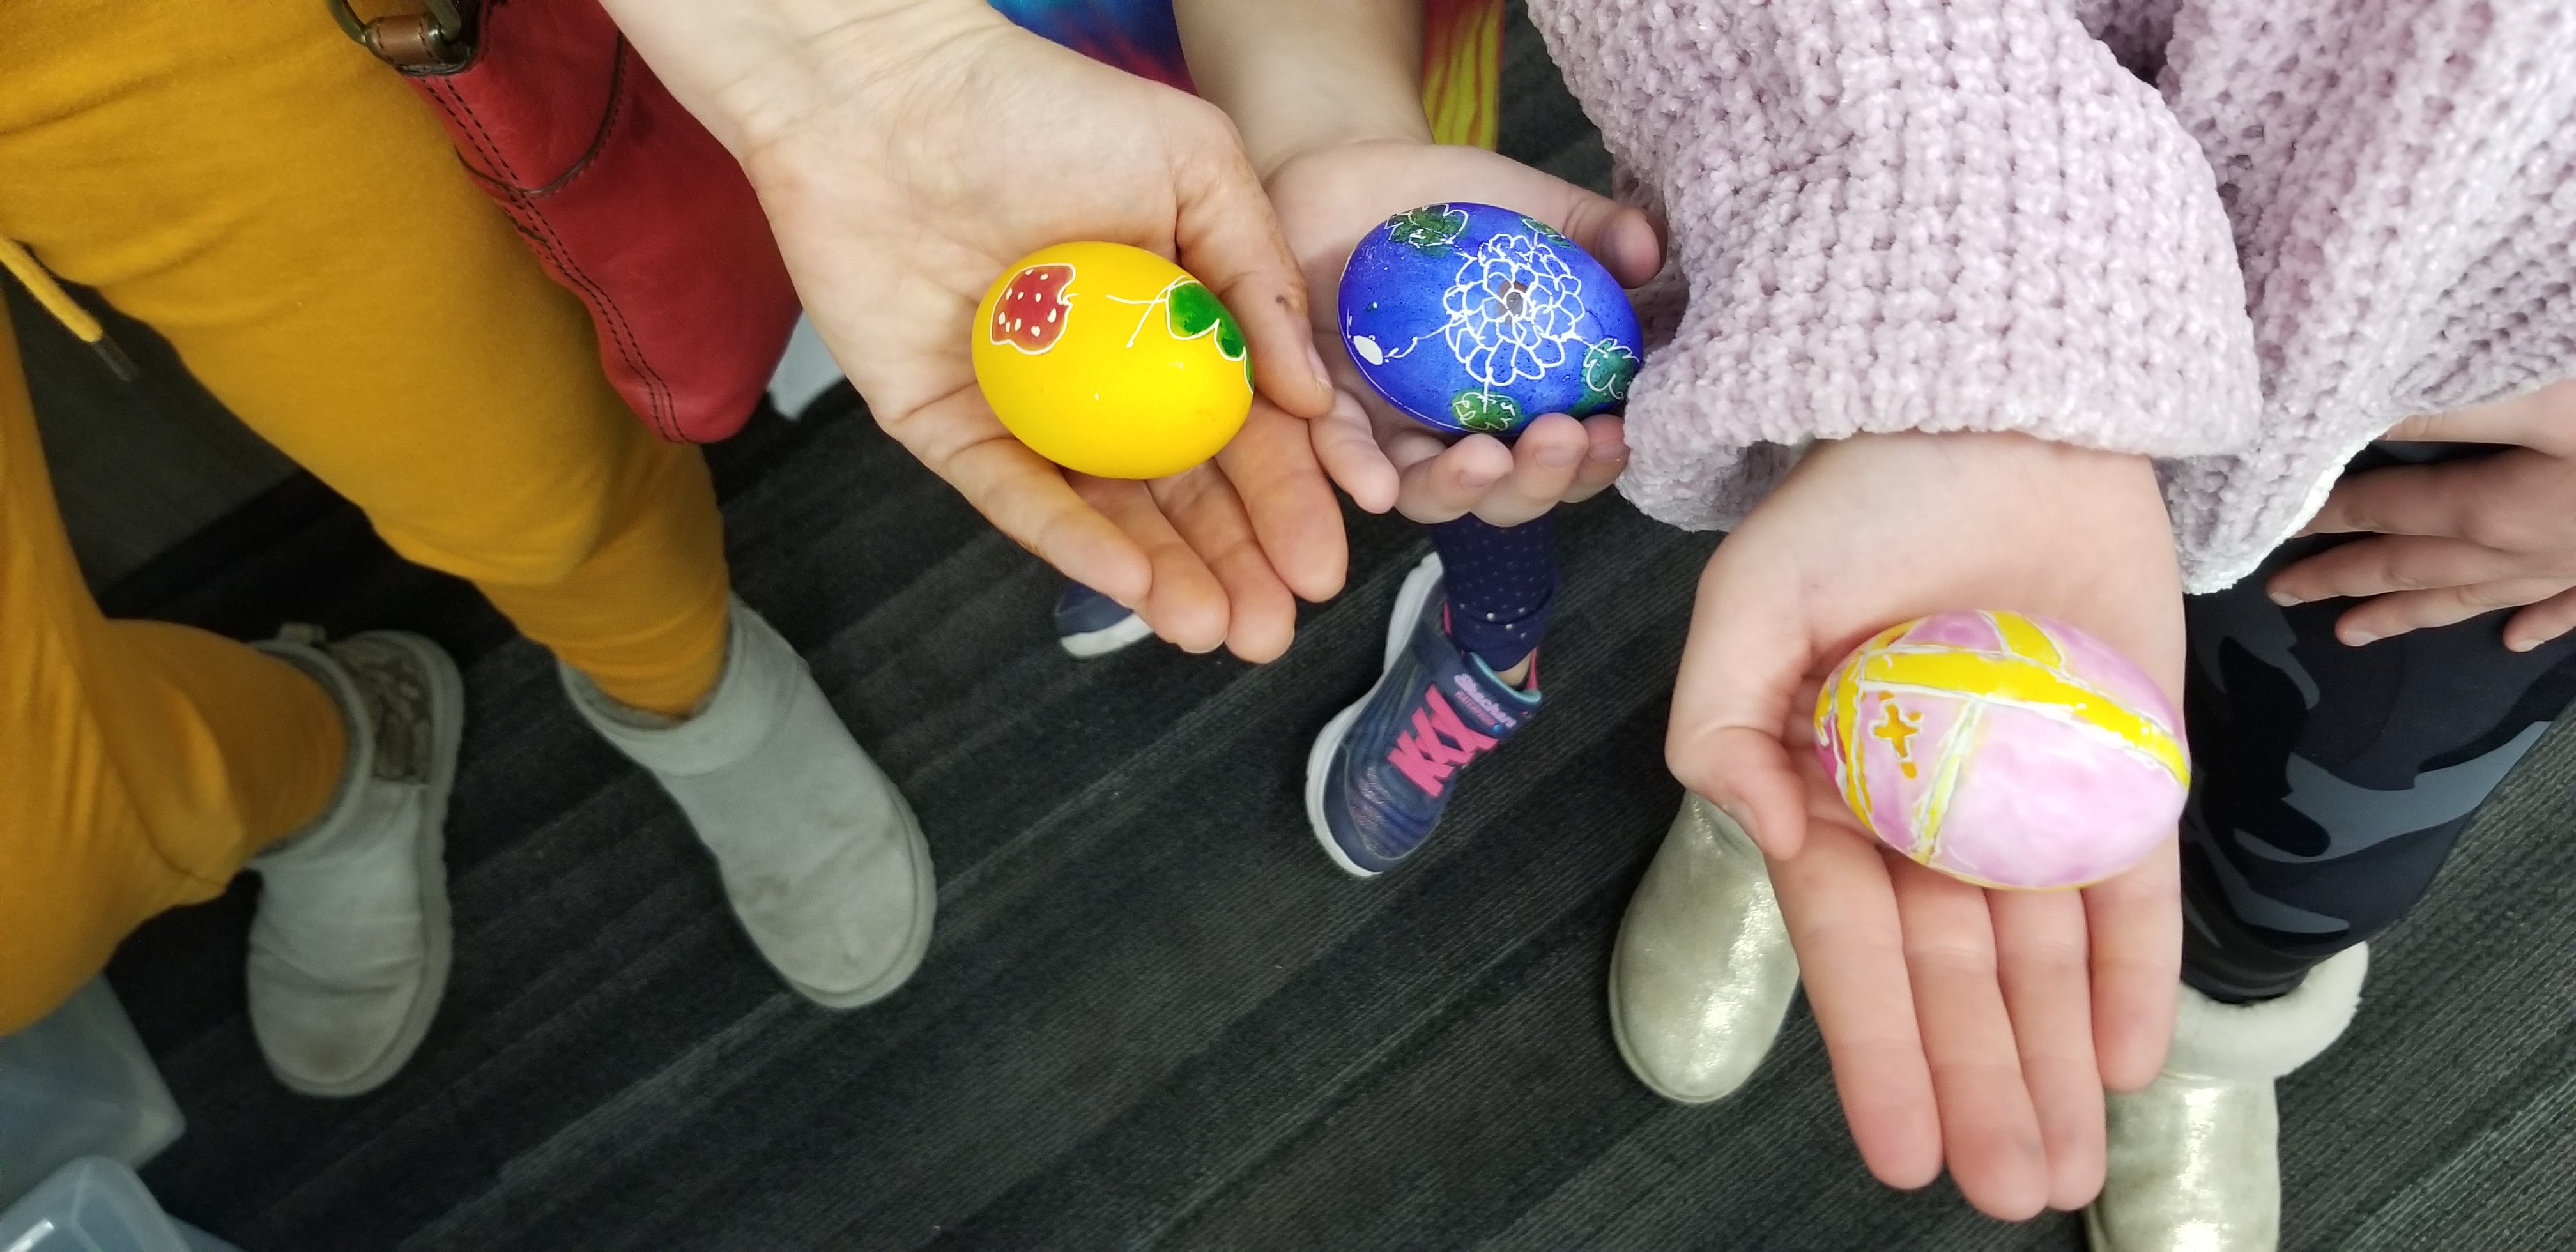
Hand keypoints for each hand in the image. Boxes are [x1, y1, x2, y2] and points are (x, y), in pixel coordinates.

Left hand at [602, 0, 1340, 660]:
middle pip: (1184, 492)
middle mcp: (1103, 378)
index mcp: (1171, 325)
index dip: (1289, 500)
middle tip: (1276, 630)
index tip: (1325, 564)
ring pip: (1108, 513)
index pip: (1244, 430)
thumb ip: (1260, 281)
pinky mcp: (945, 425)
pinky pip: (1015, 497)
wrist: (891, 98)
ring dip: (1167, 577)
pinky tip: (1131, 583)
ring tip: (1217, 631)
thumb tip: (1312, 402)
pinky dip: (1073, 541)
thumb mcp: (1196, 169)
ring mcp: (1025, 409)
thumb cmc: (1046, 109)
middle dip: (1237, 567)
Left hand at [1264, 140, 1661, 524]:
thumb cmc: (1460, 207)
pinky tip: (1377, 485)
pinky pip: (1338, 448)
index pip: (1566, 461)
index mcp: (1523, 403)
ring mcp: (1390, 425)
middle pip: (1501, 494)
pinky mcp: (1323, 404)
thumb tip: (1652, 251)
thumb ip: (1600, 233)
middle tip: (1559, 440)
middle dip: (1535, 481)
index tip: (1615, 434)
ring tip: (1484, 461)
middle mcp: (1459, 431)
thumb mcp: (1541, 212)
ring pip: (1424, 489)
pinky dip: (1358, 469)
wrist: (1357, 173)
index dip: (1593, 465)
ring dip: (1459, 489)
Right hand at [1666, 431, 2185, 1219]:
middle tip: (2009, 1190)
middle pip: (1959, 975)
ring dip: (2053, 1061)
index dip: (1877, 1051)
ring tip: (2067, 1167)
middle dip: (1981, 1090)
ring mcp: (2033, 789)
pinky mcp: (2123, 759)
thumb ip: (1720, 722)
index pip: (1854, 942)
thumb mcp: (1748, 599)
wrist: (1997, 403)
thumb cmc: (1856, 495)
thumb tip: (1778, 838)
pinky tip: (2130, 1057)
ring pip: (2045, 953)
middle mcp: (1931, 806)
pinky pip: (2133, 882)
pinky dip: (2135, 970)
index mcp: (1832, 782)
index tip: (1900, 1154)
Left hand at [2269, 378, 2575, 650]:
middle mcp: (2518, 551)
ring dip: (2409, 613)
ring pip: (2473, 596)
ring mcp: (2569, 564)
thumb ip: (2448, 409)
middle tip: (2281, 594)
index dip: (2327, 513)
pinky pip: (2566, 607)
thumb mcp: (2539, 399)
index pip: (2384, 508)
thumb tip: (2360, 409)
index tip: (2273, 523)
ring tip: (2351, 633)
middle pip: (2410, 565)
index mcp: (2487, 510)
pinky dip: (2538, 623)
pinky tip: (2514, 641)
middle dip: (2341, 577)